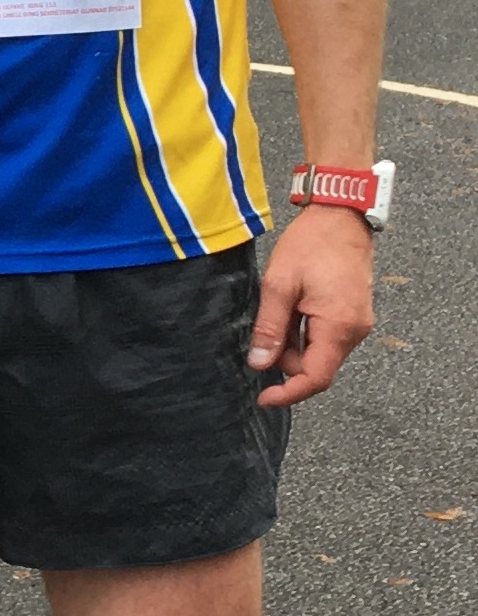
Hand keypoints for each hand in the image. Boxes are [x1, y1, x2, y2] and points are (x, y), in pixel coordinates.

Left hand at [245, 206, 373, 407]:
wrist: (341, 217)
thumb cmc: (311, 245)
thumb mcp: (279, 286)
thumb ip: (269, 328)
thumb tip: (260, 363)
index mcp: (339, 327)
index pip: (316, 378)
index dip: (289, 393)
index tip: (263, 398)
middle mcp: (354, 330)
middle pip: (315, 366)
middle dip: (285, 358)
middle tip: (264, 329)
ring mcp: (356, 323)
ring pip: (318, 352)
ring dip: (292, 342)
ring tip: (279, 307)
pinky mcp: (352, 315)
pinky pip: (325, 337)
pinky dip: (303, 331)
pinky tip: (291, 307)